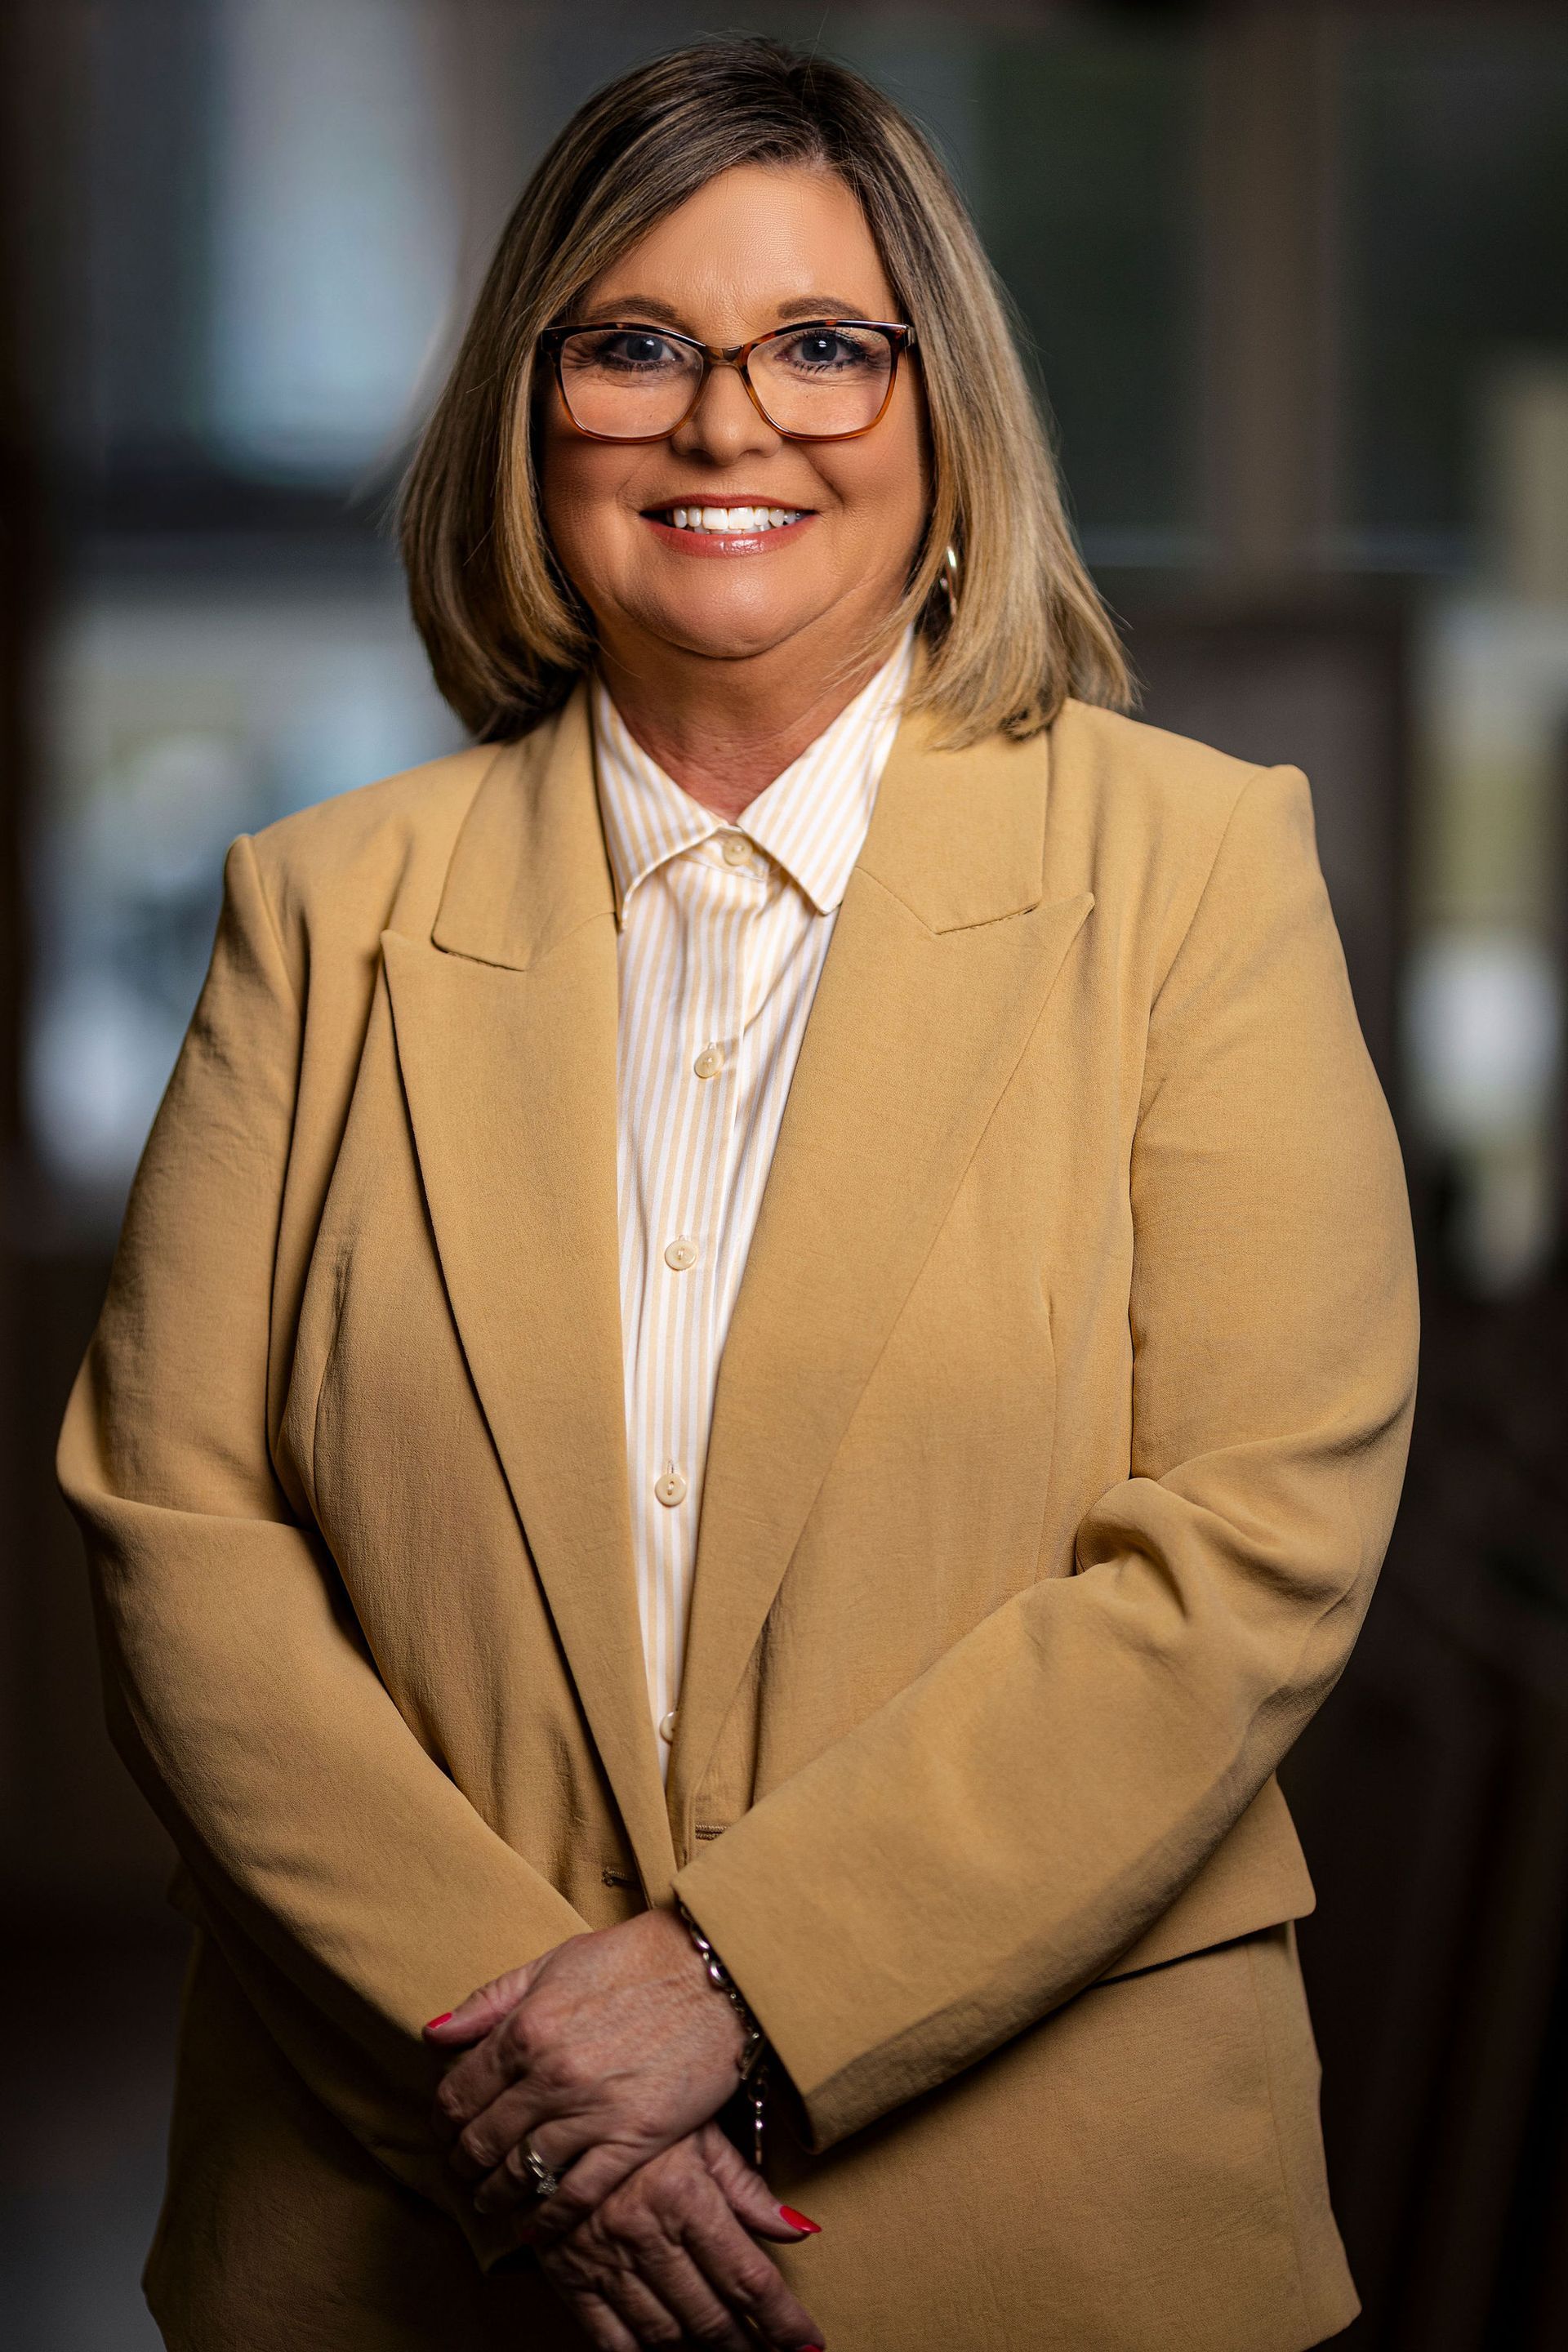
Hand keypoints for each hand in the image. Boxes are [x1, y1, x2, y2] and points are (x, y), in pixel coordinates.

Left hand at [427, 1910, 746, 2234]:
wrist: (714, 1971)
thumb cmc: (634, 1959)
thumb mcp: (554, 1963)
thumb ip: (490, 2001)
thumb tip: (433, 2036)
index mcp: (525, 2028)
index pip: (457, 2094)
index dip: (443, 2120)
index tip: (447, 2129)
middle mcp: (549, 2075)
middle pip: (481, 2140)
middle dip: (463, 2163)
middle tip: (464, 2170)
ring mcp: (591, 2111)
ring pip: (521, 2173)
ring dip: (496, 2193)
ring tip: (491, 2198)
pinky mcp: (632, 2139)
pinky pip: (576, 2195)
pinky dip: (547, 2217)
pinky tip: (534, 2223)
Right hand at [534, 2123, 823, 2351]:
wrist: (551, 2108)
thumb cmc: (639, 2115)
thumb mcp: (700, 2136)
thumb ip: (748, 2190)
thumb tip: (801, 2231)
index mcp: (685, 2196)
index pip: (748, 2278)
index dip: (783, 2321)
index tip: (808, 2344)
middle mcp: (645, 2233)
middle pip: (711, 2316)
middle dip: (749, 2346)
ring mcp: (604, 2258)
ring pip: (666, 2333)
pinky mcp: (568, 2274)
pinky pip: (610, 2338)